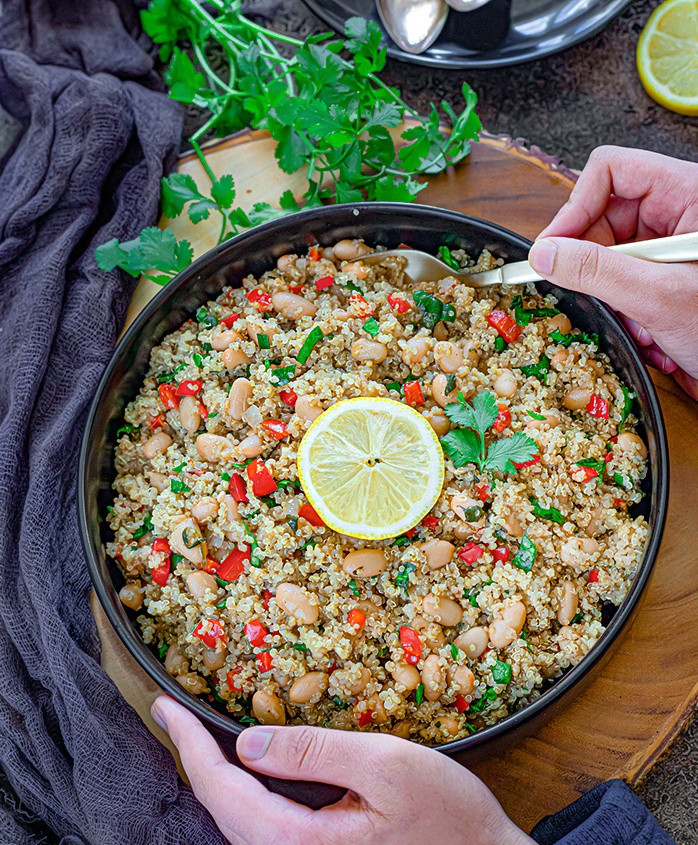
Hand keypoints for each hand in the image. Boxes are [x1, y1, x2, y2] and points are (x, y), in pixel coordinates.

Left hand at [152, 695, 533, 844]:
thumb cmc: (447, 819)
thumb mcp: (387, 767)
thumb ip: (316, 753)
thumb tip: (249, 743)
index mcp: (299, 844)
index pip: (224, 790)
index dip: (189, 745)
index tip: (164, 708)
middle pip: (223, 810)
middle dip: (193, 760)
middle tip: (173, 716)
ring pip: (239, 824)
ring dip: (215, 778)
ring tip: (197, 738)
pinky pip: (263, 829)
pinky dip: (244, 794)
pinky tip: (247, 771)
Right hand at [528, 146, 697, 398]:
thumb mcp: (659, 297)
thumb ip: (598, 272)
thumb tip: (546, 255)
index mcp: (688, 193)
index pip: (612, 171)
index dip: (575, 206)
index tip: (552, 248)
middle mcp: (678, 210)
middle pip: (603, 213)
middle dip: (593, 261)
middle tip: (590, 291)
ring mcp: (670, 241)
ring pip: (608, 251)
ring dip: (612, 292)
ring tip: (637, 321)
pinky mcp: (665, 270)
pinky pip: (623, 278)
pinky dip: (627, 308)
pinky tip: (648, 330)